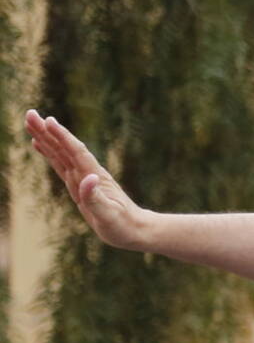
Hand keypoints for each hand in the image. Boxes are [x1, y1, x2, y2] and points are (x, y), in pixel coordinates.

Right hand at [22, 110, 153, 249]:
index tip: (49, 120)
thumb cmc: (122, 224)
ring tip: (32, 123)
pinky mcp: (79, 185)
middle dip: (47, 132)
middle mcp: (87, 174)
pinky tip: (41, 145)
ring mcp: (83, 178)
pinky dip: (50, 153)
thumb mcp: (109, 214)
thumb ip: (96, 197)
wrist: (135, 229)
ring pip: (61, 153)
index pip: (75, 152)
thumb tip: (89, 178)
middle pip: (64, 148)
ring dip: (46, 138)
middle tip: (30, 113)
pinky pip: (61, 164)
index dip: (62, 137)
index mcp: (94, 178)